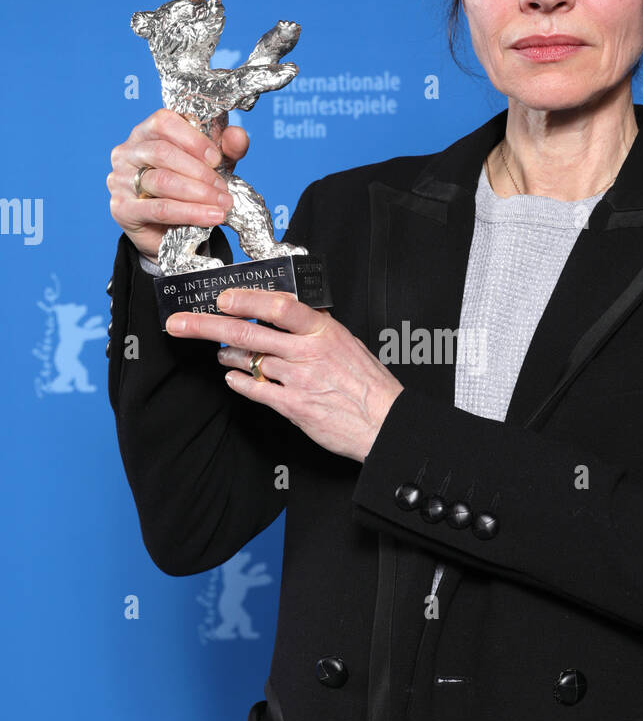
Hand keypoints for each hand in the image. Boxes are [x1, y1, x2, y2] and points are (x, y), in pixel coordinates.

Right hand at [106, 107, 246, 261]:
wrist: (169, 231)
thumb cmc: (187, 189)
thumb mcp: (211, 165)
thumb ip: (226, 148)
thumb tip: (238, 135)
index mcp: (146, 132)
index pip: (163, 121)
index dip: (193, 139)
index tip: (216, 159)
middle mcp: (127, 151)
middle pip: (162, 152)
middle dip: (200, 172)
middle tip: (223, 188)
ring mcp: (120, 179)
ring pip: (161, 181)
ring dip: (198, 193)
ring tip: (222, 205)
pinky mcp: (122, 208)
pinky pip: (159, 209)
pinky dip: (189, 213)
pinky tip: (211, 217)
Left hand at [164, 287, 404, 462]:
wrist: (385, 423)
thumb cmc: (368, 384)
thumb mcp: (346, 342)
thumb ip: (313, 329)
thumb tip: (280, 315)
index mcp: (324, 330)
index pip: (279, 305)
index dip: (246, 298)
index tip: (222, 296)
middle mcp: (309, 351)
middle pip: (248, 331)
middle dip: (207, 325)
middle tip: (180, 322)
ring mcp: (299, 379)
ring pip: (248, 360)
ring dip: (228, 356)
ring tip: (222, 355)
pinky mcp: (293, 406)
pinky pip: (255, 390)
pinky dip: (239, 382)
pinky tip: (233, 378)